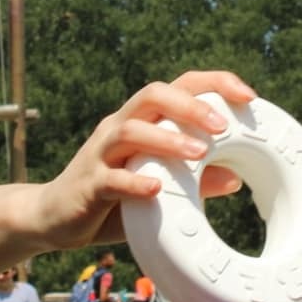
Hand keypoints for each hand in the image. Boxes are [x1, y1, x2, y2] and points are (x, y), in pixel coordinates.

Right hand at [28, 71, 255, 250]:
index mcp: (142, 121)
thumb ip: (192, 182)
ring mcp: (100, 153)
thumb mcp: (159, 190)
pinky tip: (156, 190)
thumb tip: (235, 178)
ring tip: (199, 154)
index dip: (214, 83)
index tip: (249, 96)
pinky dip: (133, 182)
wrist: (52, 218)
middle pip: (152, 95)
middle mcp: (119, 127)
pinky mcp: (87, 184)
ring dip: (167, 139)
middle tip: (223, 125)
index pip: (178, 86)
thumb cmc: (112, 201)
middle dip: (190, 105)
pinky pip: (110, 178)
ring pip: (130, 130)